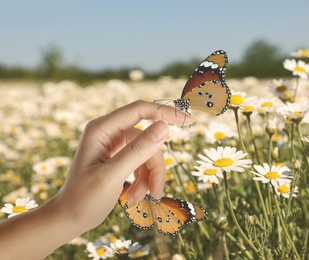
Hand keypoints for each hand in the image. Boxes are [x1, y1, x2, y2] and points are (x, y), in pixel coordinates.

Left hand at [54, 100, 192, 230]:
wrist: (69, 218)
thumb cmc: (83, 198)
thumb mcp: (112, 175)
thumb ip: (138, 150)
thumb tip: (164, 126)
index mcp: (102, 129)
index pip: (140, 110)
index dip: (165, 113)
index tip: (188, 121)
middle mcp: (109, 132)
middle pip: (148, 139)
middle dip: (154, 166)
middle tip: (156, 191)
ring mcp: (115, 145)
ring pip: (148, 153)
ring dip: (149, 177)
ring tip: (139, 198)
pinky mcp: (120, 157)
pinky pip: (142, 162)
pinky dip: (144, 179)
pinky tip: (134, 196)